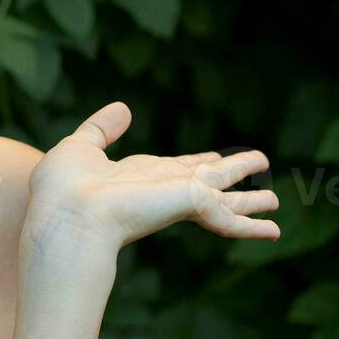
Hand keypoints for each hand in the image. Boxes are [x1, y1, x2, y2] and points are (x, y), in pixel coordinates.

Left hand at [24, 102, 279, 258]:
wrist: (66, 215)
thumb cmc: (62, 188)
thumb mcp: (81, 146)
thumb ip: (102, 128)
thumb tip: (123, 108)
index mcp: (139, 177)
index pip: (178, 168)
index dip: (198, 162)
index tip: (215, 156)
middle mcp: (164, 190)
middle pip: (208, 181)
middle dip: (233, 177)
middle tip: (261, 173)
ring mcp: (179, 200)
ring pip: (226, 199)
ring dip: (252, 200)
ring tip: (276, 200)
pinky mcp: (191, 206)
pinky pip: (229, 219)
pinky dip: (252, 226)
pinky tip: (273, 230)